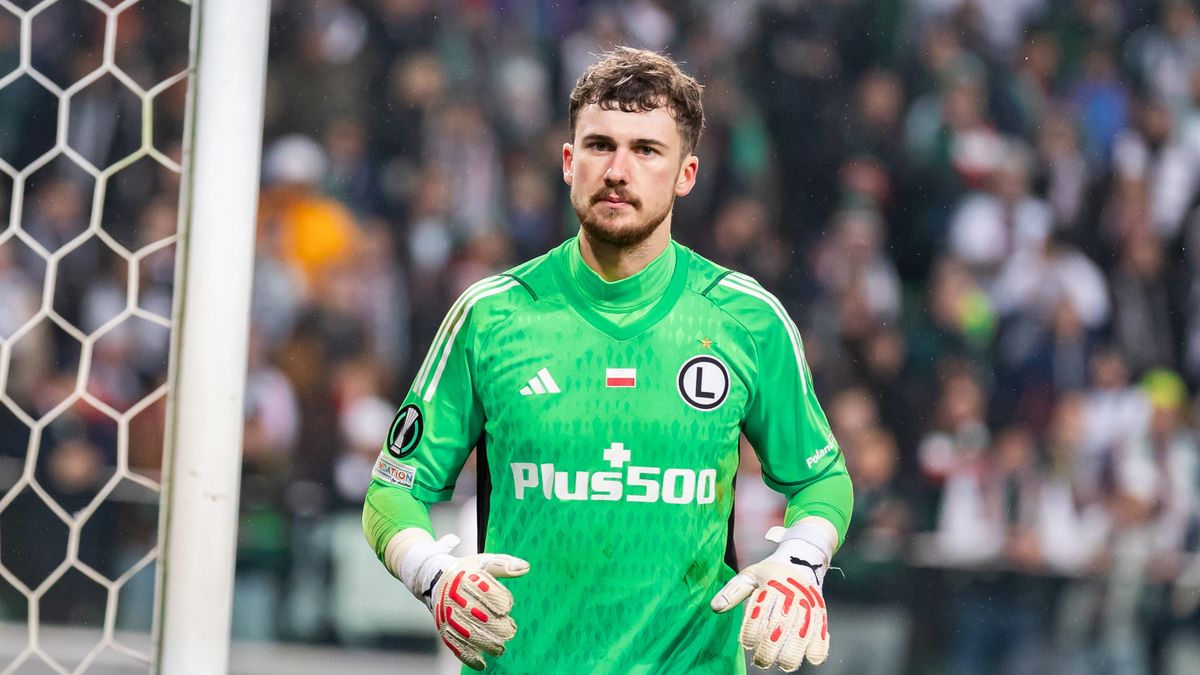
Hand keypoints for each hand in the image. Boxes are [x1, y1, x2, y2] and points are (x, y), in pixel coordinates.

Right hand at [387, 530, 529, 669]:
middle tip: (510, 631)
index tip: (507, 606)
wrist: (435, 578)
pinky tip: (481, 664)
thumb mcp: (484, 561)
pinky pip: (454, 643)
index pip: (482, 590)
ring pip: (465, 632)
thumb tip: (525, 567)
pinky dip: (467, 655)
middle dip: (494, 625)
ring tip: (500, 648)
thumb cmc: (467, 570)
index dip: (496, 599)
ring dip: (484, 642)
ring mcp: (447, 613)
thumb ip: (504, 565)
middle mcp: (453, 596)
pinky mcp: (443, 627)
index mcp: (465, 576)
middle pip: (475, 613)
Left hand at [711, 524, 831, 671]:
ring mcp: (808, 605)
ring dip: (792, 654)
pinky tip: (810, 658)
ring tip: (782, 664)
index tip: (747, 643)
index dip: (752, 632)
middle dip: (769, 649)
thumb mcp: (749, 576)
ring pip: (801, 634)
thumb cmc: (770, 572)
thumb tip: (715, 608)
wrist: (801, 561)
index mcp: (772, 584)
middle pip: (780, 627)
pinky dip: (818, 648)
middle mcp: (792, 595)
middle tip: (761, 661)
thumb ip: (732, 592)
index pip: (760, 613)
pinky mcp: (820, 613)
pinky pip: (822, 633)